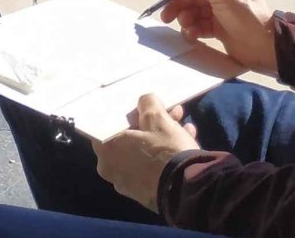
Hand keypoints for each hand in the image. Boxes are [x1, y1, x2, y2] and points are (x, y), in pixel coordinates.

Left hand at [92, 95, 200, 211]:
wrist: (187, 191)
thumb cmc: (165, 151)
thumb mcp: (158, 119)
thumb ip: (147, 103)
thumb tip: (145, 102)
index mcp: (106, 150)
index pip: (109, 124)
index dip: (128, 112)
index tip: (143, 106)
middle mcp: (111, 169)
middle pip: (130, 138)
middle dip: (152, 123)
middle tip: (170, 112)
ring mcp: (128, 184)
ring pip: (143, 152)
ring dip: (162, 136)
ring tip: (184, 125)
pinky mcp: (146, 194)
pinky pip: (152, 167)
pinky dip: (164, 155)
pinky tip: (187, 140)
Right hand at [160, 0, 277, 74]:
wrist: (264, 48)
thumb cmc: (246, 15)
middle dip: (180, 4)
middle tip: (166, 16)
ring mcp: (221, 10)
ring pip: (194, 10)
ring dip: (185, 18)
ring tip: (184, 25)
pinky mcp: (218, 28)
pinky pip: (199, 25)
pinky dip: (193, 29)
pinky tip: (191, 35)